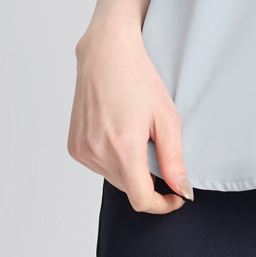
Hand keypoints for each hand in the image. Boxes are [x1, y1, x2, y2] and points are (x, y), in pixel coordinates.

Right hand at [68, 21, 192, 212]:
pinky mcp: (74, 146)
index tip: (176, 196)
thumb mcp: (166, 115)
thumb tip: (181, 190)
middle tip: (157, 147)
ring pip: (114, 178)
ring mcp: (82, 150)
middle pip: (129, 188)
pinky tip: (118, 130)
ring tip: (136, 132)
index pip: (141, 199)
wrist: (106, 52)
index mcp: (123, 146)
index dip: (162, 204)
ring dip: (130, 167)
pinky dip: (113, 158)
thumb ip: (173, 158)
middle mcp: (97, 152)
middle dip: (148, 178)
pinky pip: (99, 165)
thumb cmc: (139, 77)